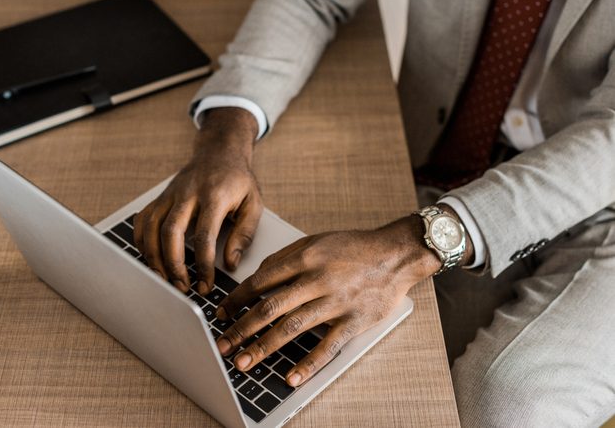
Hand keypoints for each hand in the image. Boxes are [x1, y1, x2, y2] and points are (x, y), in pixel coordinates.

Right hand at [134, 107, 262, 294]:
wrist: (220, 151)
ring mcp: (171, 194)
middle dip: (173, 265)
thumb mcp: (254, 204)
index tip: (205, 284)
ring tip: (164, 279)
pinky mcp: (161, 197)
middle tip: (181, 287)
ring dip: (154, 257)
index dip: (203, 265)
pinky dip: (141, 241)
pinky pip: (143, 220)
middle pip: (171, 232)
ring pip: (151, 227)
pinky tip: (149, 258)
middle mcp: (188, 194)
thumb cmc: (238, 180)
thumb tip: (230, 263)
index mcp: (214, 196)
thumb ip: (244, 234)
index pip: (204, 236)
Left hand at [214, 216, 446, 386]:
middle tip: (223, 345)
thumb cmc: (354, 248)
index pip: (261, 281)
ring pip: (293, 327)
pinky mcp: (354, 321)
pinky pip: (328, 346)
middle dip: (242, 328)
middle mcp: (318, 279)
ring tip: (244, 362)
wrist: (396, 254)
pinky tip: (290, 378)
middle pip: (271, 306)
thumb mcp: (316, 241)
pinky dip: (308, 364)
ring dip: (264, 347)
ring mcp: (337, 301)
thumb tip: (256, 277)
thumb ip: (285, 257)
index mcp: (305, 257)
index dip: (237, 300)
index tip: (222, 314)